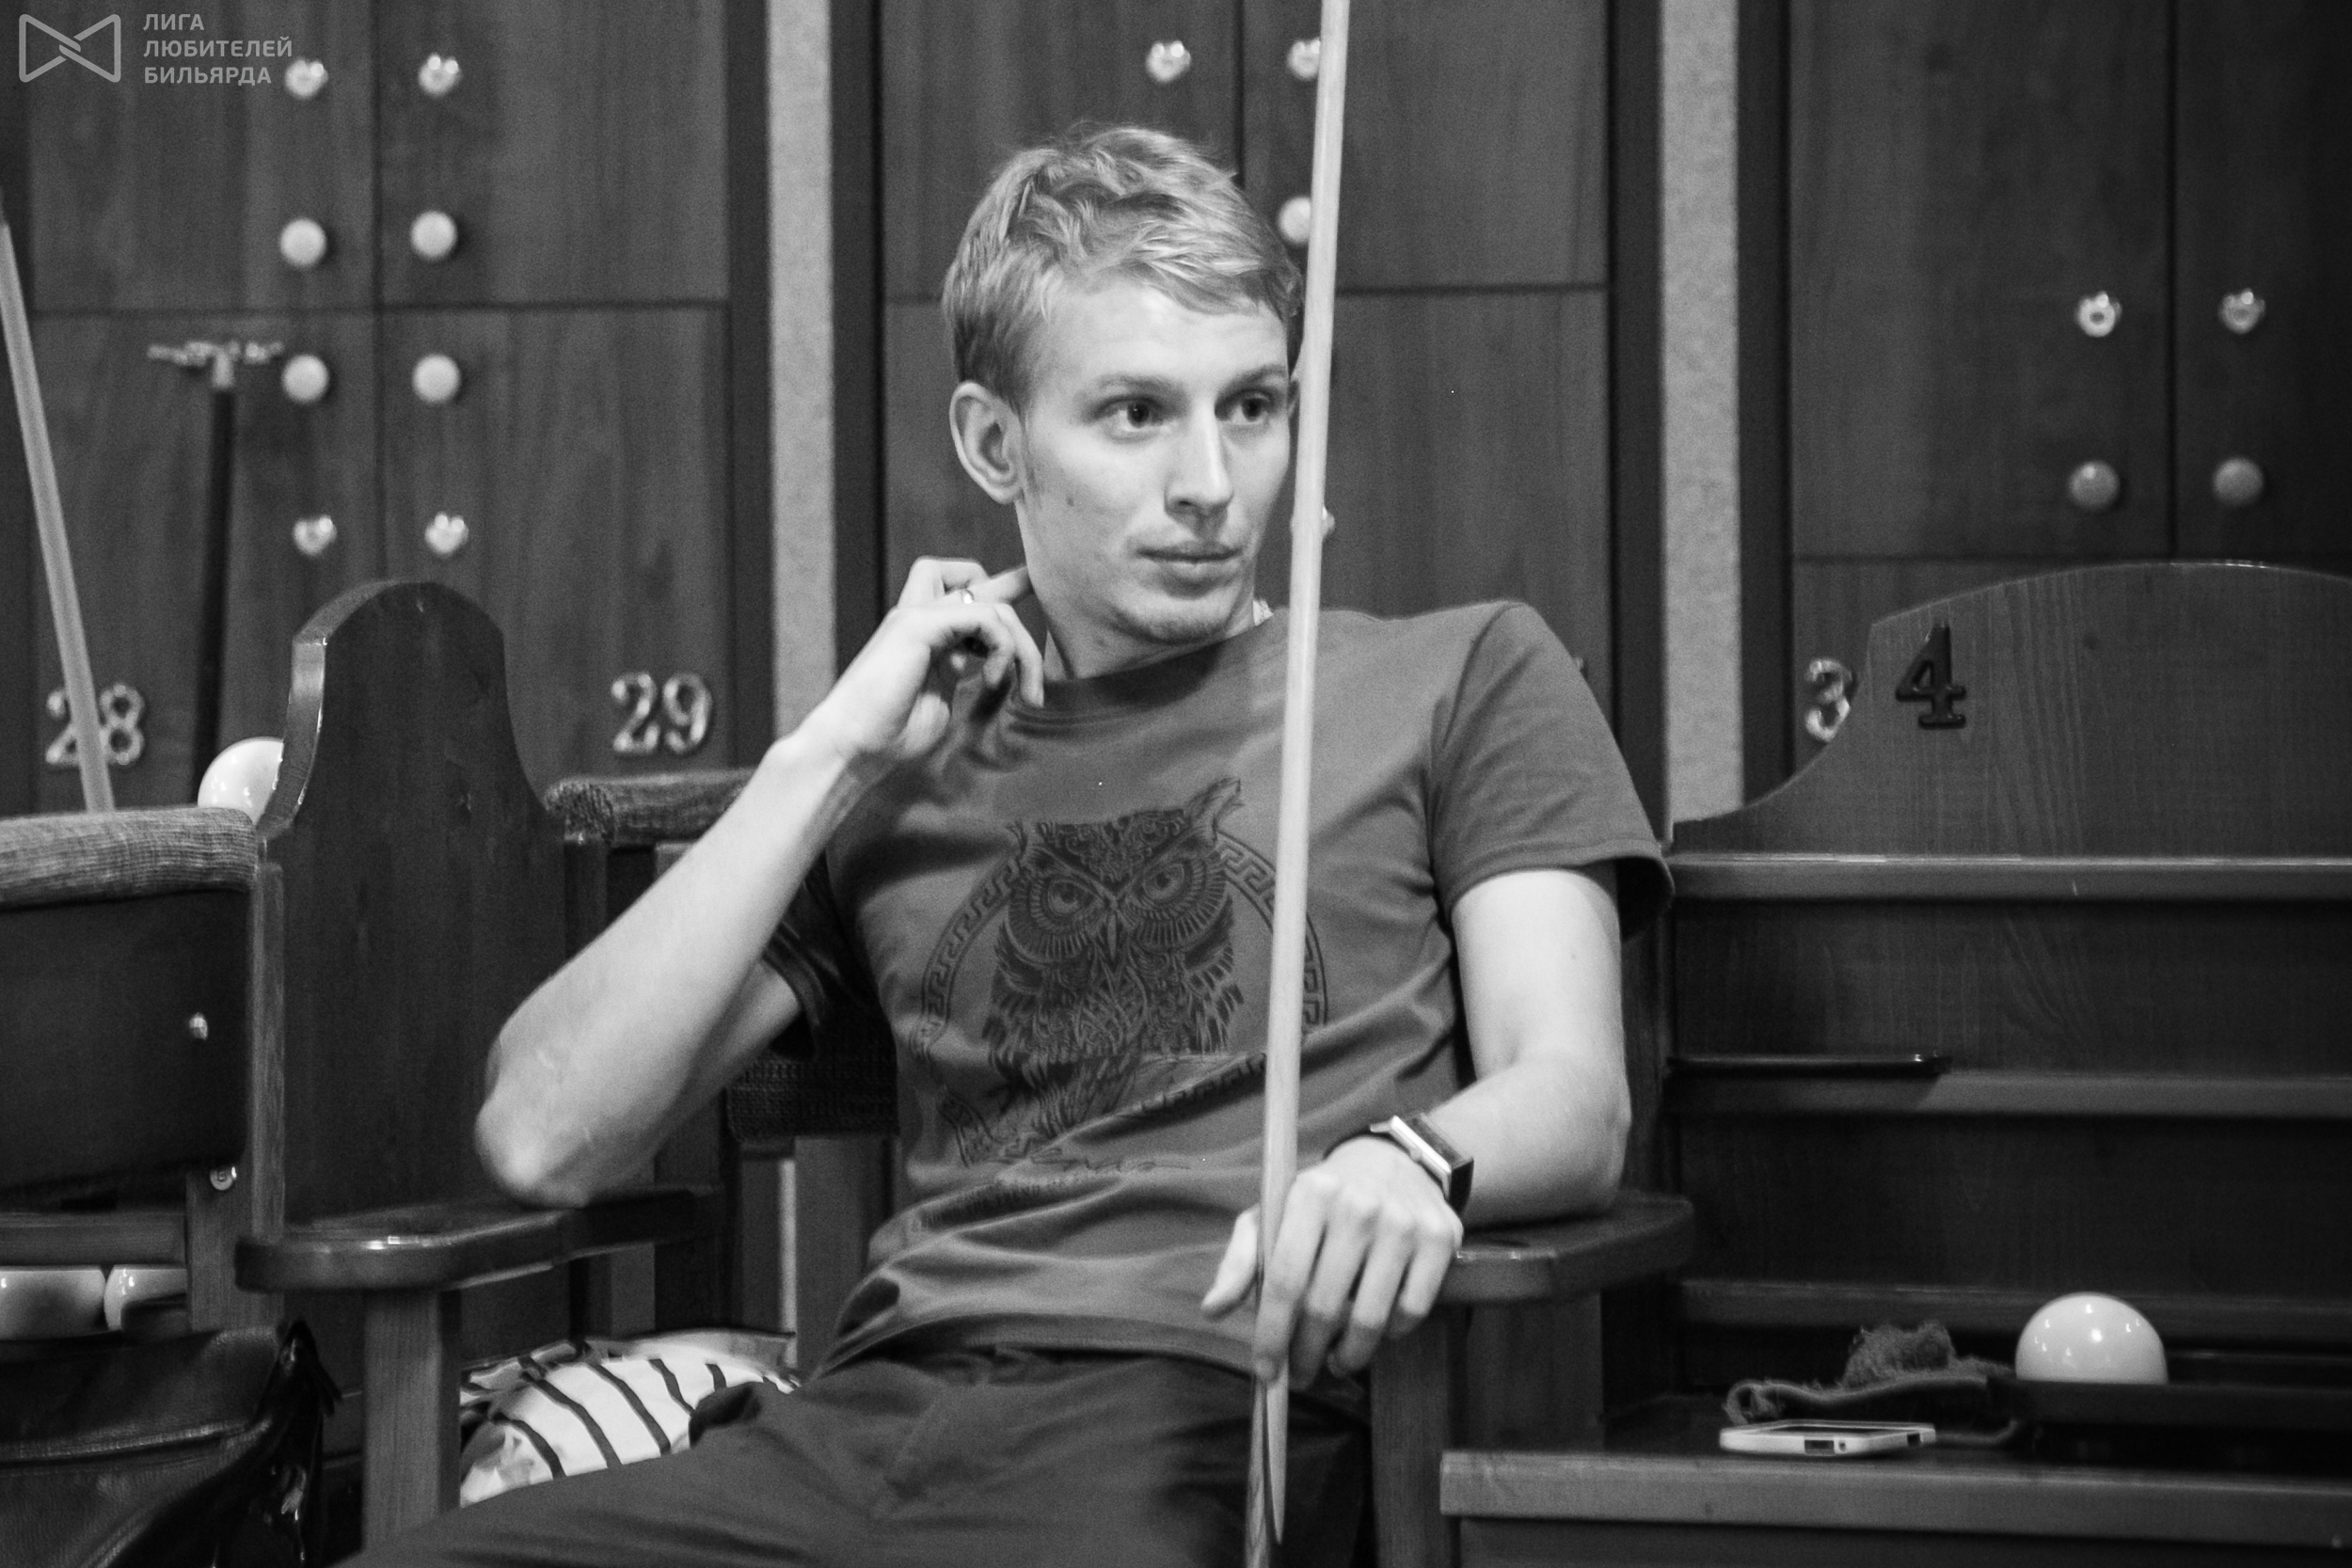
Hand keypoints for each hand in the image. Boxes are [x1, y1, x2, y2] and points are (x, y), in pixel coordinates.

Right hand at [796, 558, 1044, 775]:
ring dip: (1022, 646)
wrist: (850, 747)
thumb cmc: (889, 736)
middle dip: (1017, 604)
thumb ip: (964, 677)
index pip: (961, 591)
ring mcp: (916, 617)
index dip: (998, 586)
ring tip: (1026, 693)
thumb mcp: (941, 702)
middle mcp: (919, 618)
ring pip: (990, 603)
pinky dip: (1003, 647)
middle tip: (1036, 672)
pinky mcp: (917, 625)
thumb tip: (1000, 670)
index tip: (1031, 588)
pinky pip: (983, 617)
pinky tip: (995, 680)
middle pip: (975, 580)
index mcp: (923, 635)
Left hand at [1200, 1134, 1462, 1384]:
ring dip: (1348, 1355)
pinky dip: (1390, 1334)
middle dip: (1306, 1353)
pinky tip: (1376, 1331)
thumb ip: (1240, 1261)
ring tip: (1335, 1362)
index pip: (1284, 1280)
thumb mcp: (1273, 1215)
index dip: (1272, 1333)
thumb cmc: (1322, 1200)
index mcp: (1310, 1194)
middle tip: (1300, 1374)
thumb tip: (1212, 1310)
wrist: (1395, 1162)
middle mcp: (1359, 1206)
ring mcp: (1403, 1223)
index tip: (1266, 1369)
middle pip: (1325, 1306)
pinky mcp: (1439, 1239)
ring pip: (1371, 1318)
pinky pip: (1411, 1311)